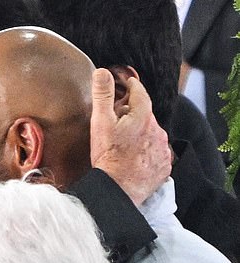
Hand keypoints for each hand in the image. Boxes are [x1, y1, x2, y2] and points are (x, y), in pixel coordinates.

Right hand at [90, 68, 171, 205]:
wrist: (117, 189)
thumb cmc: (108, 156)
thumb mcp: (100, 122)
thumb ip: (103, 95)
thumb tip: (102, 72)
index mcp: (143, 116)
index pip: (139, 92)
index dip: (131, 86)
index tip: (126, 84)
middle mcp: (158, 130)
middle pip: (145, 115)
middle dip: (133, 115)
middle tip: (117, 123)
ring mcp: (162, 149)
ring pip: (151, 134)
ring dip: (141, 135)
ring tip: (124, 145)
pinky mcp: (164, 166)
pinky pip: (156, 153)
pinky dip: (147, 152)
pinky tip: (133, 159)